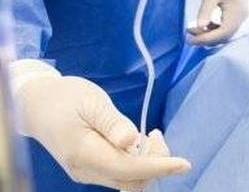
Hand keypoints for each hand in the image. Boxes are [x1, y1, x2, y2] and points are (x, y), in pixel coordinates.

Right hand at [18, 74, 190, 189]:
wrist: (36, 104)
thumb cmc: (65, 98)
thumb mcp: (91, 102)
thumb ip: (113, 123)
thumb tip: (133, 140)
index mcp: (84, 153)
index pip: (129, 169)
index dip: (159, 167)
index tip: (184, 162)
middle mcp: (85, 170)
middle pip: (131, 180)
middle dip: (155, 163)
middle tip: (157, 133)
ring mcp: (86, 172)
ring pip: (127, 179)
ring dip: (147, 162)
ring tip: (150, 135)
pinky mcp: (89, 168)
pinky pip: (120, 173)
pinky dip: (137, 162)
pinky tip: (139, 142)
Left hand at [190, 0, 248, 45]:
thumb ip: (205, 11)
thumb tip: (198, 28)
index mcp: (238, 12)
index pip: (222, 34)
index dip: (205, 39)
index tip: (188, 39)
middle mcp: (242, 15)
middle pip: (225, 35)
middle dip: (206, 38)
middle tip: (187, 36)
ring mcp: (241, 14)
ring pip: (226, 32)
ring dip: (210, 34)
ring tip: (192, 29)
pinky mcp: (237, 11)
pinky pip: (226, 26)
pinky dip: (214, 28)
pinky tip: (202, 24)